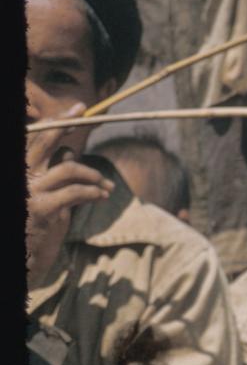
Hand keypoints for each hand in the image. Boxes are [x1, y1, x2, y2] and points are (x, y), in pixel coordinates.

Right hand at [27, 106, 112, 287]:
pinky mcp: (41, 209)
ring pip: (68, 167)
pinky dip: (93, 191)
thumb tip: (71, 152)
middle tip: (88, 117)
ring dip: (94, 174)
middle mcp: (21, 176)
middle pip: (44, 142)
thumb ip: (54, 172)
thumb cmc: (36, 222)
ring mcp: (29, 191)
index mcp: (22, 169)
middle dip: (66, 125)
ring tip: (106, 187)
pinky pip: (74, 192)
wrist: (25, 255)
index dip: (57, 122)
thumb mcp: (44, 192)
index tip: (78, 109)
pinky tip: (102, 196)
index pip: (36, 138)